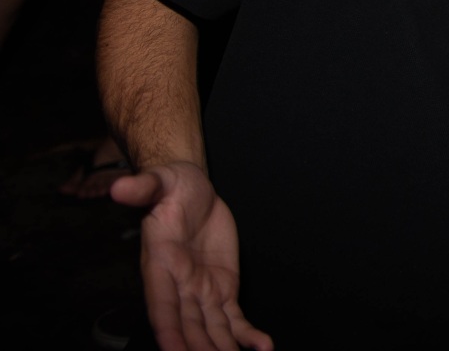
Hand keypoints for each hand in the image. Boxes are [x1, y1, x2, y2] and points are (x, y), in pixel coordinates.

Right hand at [111, 161, 272, 350]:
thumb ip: (142, 187)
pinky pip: (234, 317)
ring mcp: (201, 291)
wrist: (192, 189)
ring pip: (211, 329)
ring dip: (222, 348)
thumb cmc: (171, 187)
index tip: (174, 349)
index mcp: (160, 266)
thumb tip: (119, 187)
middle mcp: (179, 286)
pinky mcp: (222, 288)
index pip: (162, 304)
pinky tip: (262, 347)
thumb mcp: (159, 181)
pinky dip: (247, 334)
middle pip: (188, 325)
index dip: (168, 329)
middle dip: (199, 348)